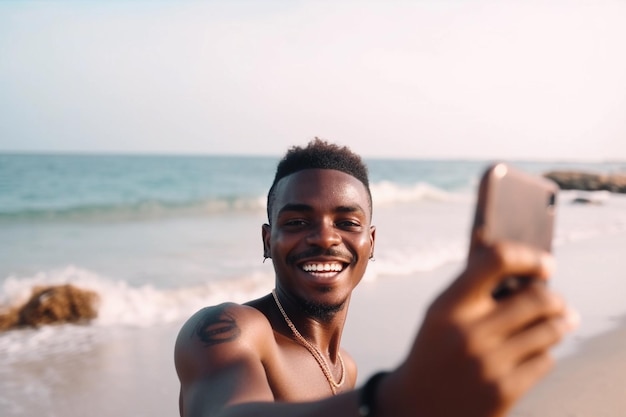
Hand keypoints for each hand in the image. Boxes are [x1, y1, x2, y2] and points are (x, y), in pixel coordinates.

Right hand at [379, 234, 578, 416]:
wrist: (417, 406)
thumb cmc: (437, 350)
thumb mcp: (442, 316)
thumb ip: (475, 289)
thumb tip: (526, 269)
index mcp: (448, 306)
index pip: (496, 261)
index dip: (528, 256)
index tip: (545, 263)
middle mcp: (468, 332)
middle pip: (537, 299)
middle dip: (555, 299)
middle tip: (559, 302)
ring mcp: (488, 364)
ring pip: (549, 331)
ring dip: (560, 324)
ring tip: (562, 322)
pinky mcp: (504, 391)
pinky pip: (545, 361)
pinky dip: (545, 354)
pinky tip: (536, 353)